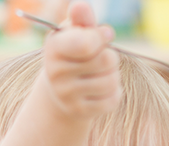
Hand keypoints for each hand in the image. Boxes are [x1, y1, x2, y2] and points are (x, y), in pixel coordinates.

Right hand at [38, 2, 119, 119]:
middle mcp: (56, 73)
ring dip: (113, 74)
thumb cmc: (73, 52)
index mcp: (54, 48)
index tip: (103, 35)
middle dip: (111, 56)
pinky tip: (101, 89)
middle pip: (107, 60)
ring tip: (100, 73)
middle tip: (101, 57)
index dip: (102, 37)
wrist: (60, 90)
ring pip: (112, 80)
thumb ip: (81, 19)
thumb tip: (81, 6)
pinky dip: (114, 92)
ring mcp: (67, 95)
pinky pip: (113, 99)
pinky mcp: (80, 112)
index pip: (87, 43)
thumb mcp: (74, 32)